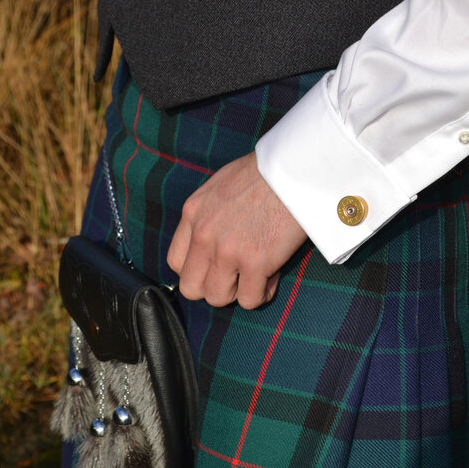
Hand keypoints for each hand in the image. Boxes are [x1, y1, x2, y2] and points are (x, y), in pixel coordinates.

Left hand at [167, 152, 306, 308]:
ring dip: (238, 291)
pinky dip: (262, 293)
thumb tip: (214, 237)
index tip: (216, 266)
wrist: (293, 169)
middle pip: (191, 287)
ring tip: (256, 274)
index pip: (176, 262)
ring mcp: (228, 251)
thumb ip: (208, 214)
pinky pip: (250, 300)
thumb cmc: (264, 173)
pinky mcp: (256, 262)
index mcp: (193, 213)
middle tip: (235, 275)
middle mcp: (204, 235)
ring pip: (218, 298)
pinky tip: (272, 276)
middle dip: (214, 286)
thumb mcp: (220, 186)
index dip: (197, 270)